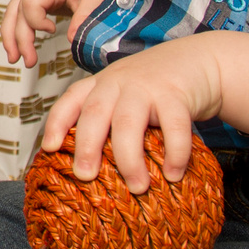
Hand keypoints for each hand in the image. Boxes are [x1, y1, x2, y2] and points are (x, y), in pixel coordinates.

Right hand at [1, 0, 130, 65]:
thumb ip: (84, 19)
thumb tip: (71, 40)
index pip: (31, 2)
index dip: (36, 20)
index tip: (52, 30)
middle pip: (17, 10)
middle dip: (19, 38)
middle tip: (28, 60)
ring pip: (13, 12)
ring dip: (11, 36)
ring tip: (14, 58)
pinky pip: (20, 13)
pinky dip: (17, 30)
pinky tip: (20, 46)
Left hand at [37, 36, 224, 192]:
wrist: (198, 61)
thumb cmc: (154, 87)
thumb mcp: (123, 94)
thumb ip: (106, 119)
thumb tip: (87, 168)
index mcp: (101, 84)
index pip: (71, 100)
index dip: (57, 123)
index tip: (50, 148)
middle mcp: (118, 82)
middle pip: (95, 113)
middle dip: (87, 146)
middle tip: (85, 176)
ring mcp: (146, 86)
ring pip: (128, 123)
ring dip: (130, 159)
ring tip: (137, 187)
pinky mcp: (176, 94)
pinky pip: (173, 127)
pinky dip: (174, 153)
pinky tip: (173, 174)